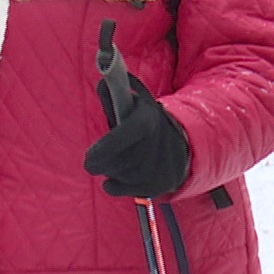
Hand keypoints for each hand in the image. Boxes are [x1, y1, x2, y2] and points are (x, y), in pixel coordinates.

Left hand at [84, 73, 191, 198]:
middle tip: (97, 158)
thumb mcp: (136, 102)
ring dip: (110, 170)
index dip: (104, 149)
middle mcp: (155, 146)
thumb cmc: (147, 121)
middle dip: (101, 162)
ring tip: (119, 160)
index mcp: (149, 119)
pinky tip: (122, 174)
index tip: (89, 158)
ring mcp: (158, 168)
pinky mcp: (159, 186)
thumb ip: (115, 92)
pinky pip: (121, 190)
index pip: (124, 136)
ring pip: (116, 176)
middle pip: (113, 163)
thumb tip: (102, 83)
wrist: (184, 145)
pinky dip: (114, 184)